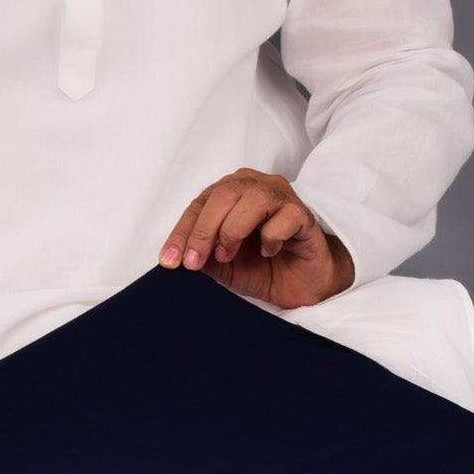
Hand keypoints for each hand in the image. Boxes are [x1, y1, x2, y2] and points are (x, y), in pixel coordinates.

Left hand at [159, 169, 354, 307]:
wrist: (301, 285)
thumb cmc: (263, 267)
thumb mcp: (223, 266)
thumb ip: (202, 256)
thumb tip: (177, 255)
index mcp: (231, 194)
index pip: (200, 204)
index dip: (182, 232)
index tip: (170, 261)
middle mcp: (255, 187)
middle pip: (223, 195)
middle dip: (203, 231)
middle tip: (195, 262)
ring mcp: (281, 198)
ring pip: (253, 199)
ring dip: (233, 230)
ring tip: (229, 254)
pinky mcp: (303, 215)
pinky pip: (283, 218)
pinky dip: (271, 237)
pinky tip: (270, 251)